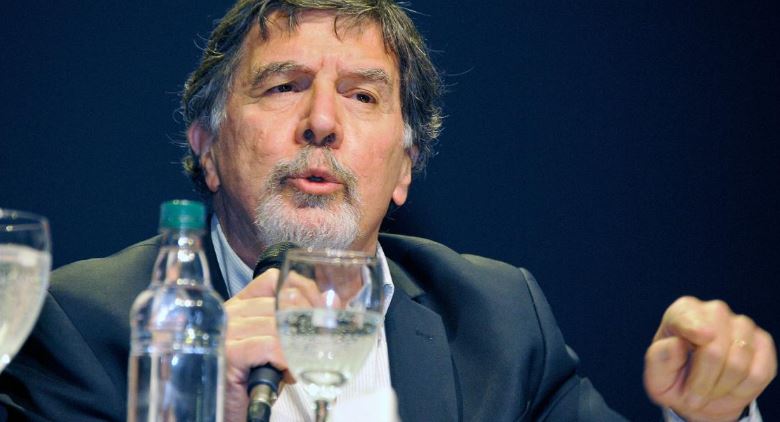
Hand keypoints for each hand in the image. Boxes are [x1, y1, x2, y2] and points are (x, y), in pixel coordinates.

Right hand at [222, 269, 323, 421]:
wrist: (227, 410)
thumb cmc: (252, 379)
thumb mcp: (273, 345)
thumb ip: (288, 324)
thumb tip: (325, 311)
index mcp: (240, 304)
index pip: (274, 280)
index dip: (303, 290)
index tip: (321, 307)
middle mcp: (230, 312)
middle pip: (280, 301)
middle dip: (305, 323)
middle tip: (314, 345)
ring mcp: (227, 331)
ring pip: (277, 324)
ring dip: (295, 347)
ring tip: (296, 366)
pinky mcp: (228, 352)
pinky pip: (269, 345)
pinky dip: (286, 357)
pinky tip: (287, 369)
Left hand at [644, 296, 776, 421]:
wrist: (700, 394)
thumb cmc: (674, 379)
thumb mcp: (657, 375)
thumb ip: (660, 358)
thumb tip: (676, 344)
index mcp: (682, 311)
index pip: (688, 316)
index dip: (695, 328)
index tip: (703, 337)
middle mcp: (714, 312)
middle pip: (714, 348)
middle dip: (702, 382)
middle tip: (691, 398)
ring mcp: (741, 325)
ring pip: (738, 363)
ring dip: (721, 388)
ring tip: (708, 393)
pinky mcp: (762, 342)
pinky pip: (759, 372)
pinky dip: (742, 390)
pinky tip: (729, 389)